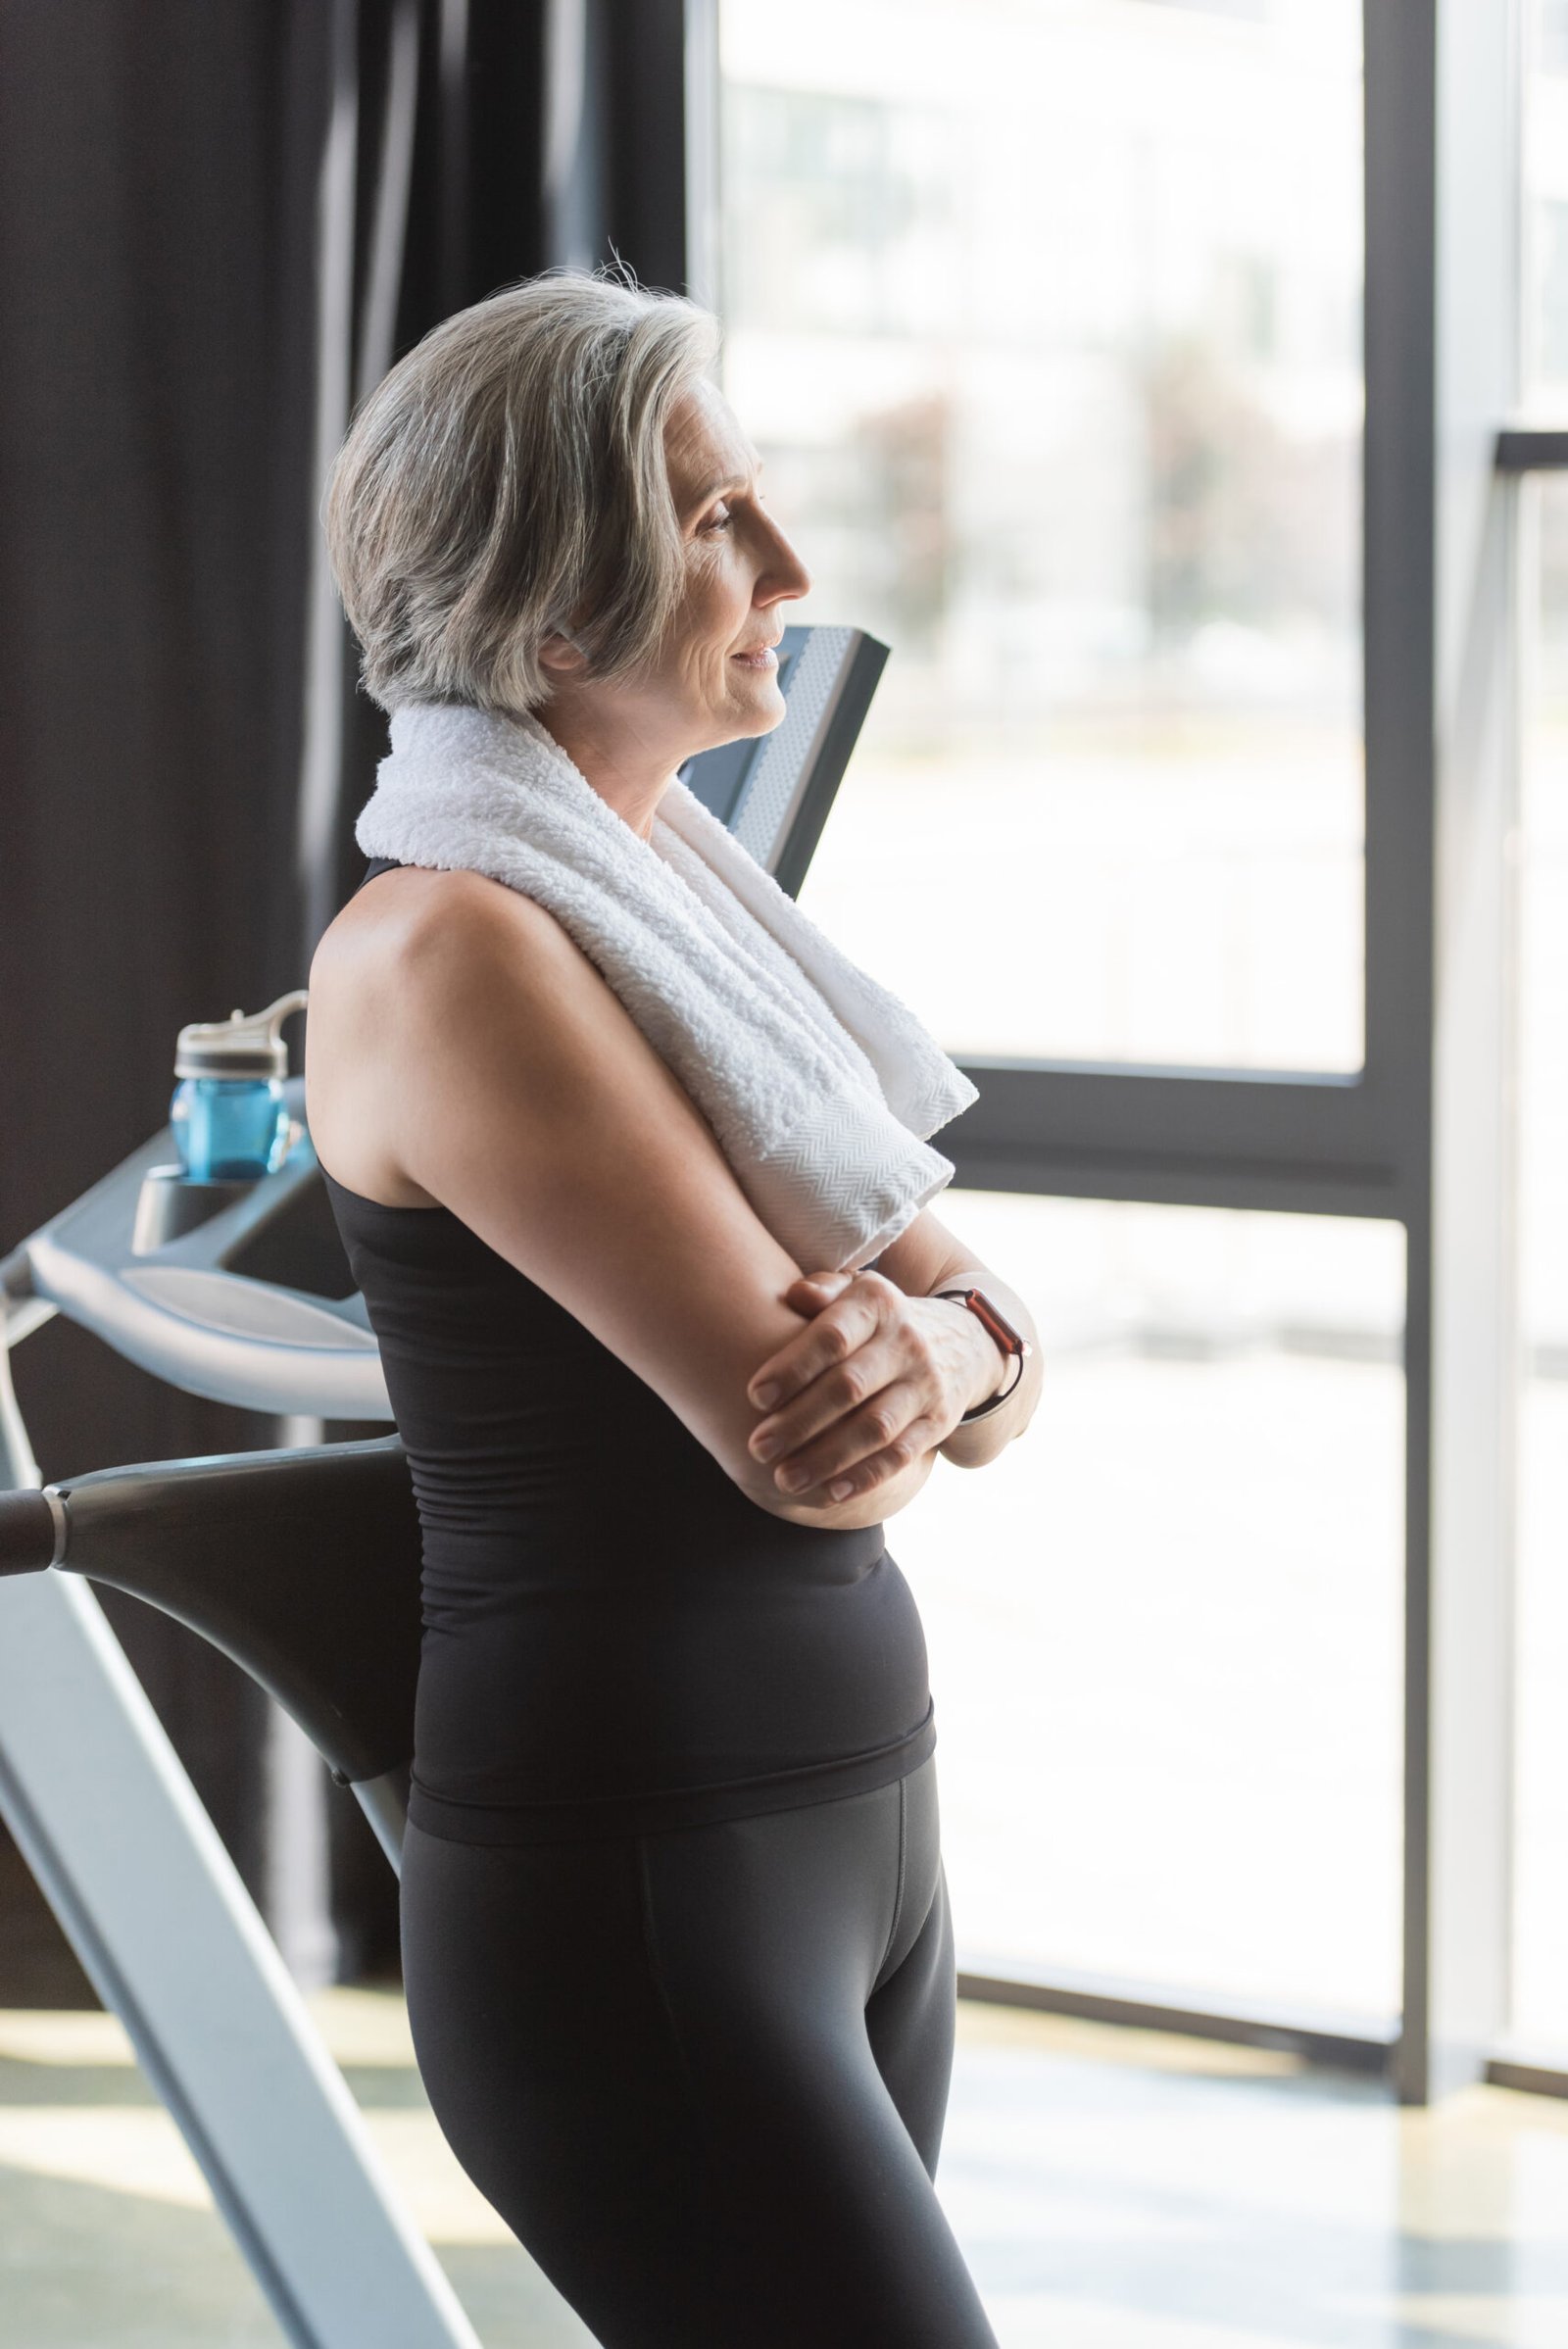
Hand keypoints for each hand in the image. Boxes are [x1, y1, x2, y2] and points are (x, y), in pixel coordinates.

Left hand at [745, 1266, 1000, 1507]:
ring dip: (827, 1458)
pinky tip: (830, 1493)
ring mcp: (925, 1384)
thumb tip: (795, 1295)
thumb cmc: (878, 1320)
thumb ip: (823, 1290)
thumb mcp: (857, 1291)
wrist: (963, 1341)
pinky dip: (865, 1476)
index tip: (754, 1397)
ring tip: (785, 1480)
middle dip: (800, 1421)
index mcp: (878, 1304)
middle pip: (849, 1387)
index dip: (793, 1367)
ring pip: (875, 1428)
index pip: (833, 1337)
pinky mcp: (938, 1421)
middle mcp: (907, 1342)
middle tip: (757, 1448)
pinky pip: (901, 1454)